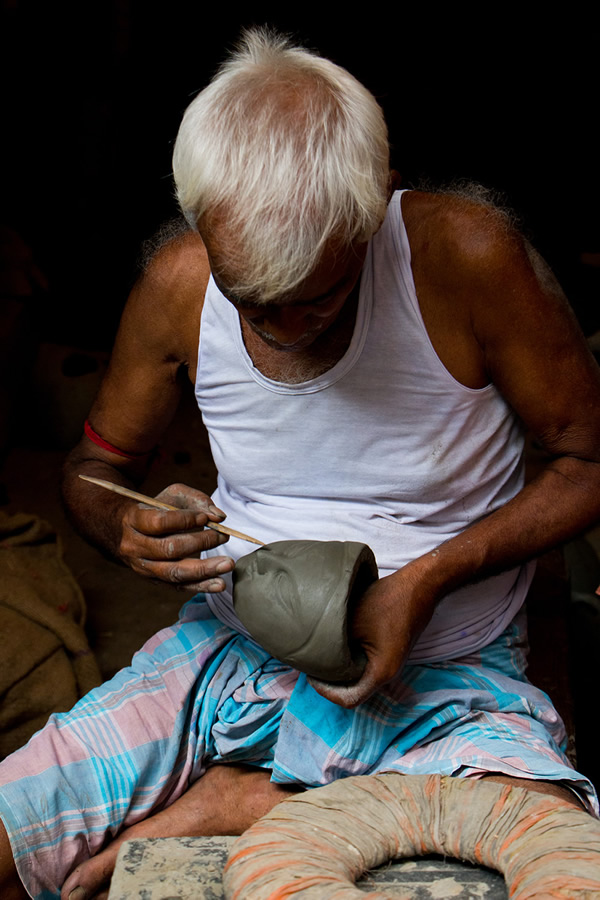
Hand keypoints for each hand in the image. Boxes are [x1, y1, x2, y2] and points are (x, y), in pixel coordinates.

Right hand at [119, 483, 234, 590]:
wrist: (128, 531)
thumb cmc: (156, 509)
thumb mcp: (172, 496)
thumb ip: (196, 500)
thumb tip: (219, 517)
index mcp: (135, 520)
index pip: (159, 522)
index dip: (184, 520)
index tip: (205, 518)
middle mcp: (135, 546)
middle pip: (169, 549)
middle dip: (200, 543)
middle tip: (223, 536)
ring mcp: (143, 567)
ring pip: (174, 572)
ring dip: (204, 570)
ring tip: (227, 564)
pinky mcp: (155, 580)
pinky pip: (178, 586)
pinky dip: (201, 586)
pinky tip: (219, 583)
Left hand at [309, 563, 437, 707]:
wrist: (417, 587)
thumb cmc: (387, 602)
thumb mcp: (352, 623)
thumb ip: (333, 646)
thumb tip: (314, 655)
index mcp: (381, 673)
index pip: (348, 699)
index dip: (326, 691)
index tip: (311, 674)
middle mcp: (388, 676)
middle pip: (353, 692)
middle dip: (330, 682)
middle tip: (311, 665)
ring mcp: (390, 666)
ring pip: (359, 679)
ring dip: (340, 672)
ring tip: (321, 656)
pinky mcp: (389, 655)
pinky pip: (365, 667)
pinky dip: (350, 662)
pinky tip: (337, 647)